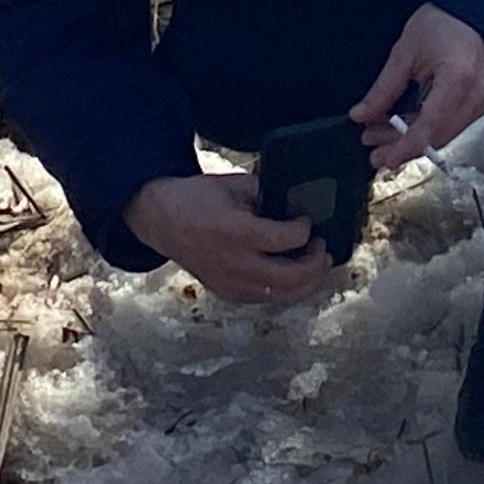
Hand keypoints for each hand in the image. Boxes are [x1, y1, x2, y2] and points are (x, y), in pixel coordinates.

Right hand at [125, 173, 329, 305]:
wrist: (161, 220)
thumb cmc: (196, 199)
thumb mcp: (232, 185)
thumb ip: (265, 193)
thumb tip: (295, 203)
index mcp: (236, 232)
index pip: (286, 239)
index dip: (304, 230)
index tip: (307, 221)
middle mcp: (235, 263)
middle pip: (291, 277)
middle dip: (316, 264)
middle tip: (323, 249)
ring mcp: (231, 283)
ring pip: (283, 295)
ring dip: (308, 283)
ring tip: (317, 266)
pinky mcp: (228, 293)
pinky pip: (267, 298)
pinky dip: (287, 289)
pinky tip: (294, 275)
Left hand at [350, 4, 483, 170]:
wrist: (471, 11)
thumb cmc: (444, 22)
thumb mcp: (405, 52)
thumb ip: (383, 89)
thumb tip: (362, 114)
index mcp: (457, 81)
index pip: (427, 129)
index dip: (402, 149)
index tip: (382, 159)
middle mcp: (474, 97)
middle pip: (435, 137)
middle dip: (401, 145)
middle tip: (373, 147)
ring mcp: (479, 102)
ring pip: (441, 135)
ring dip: (411, 138)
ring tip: (381, 134)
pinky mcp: (478, 103)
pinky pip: (449, 125)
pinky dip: (424, 128)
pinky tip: (402, 125)